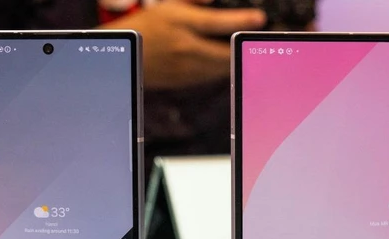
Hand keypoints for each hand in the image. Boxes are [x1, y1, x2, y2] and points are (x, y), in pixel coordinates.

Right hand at [101, 0, 265, 89]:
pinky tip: (223, 60)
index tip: (260, 19)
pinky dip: (221, 69)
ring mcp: (185, 68)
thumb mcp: (169, 4)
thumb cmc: (149, 26)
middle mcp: (184, 47)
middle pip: (225, 53)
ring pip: (221, 69)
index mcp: (179, 22)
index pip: (215, 21)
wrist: (129, 56)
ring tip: (240, 48)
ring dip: (233, 59)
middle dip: (242, 47)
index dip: (240, 20)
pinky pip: (212, 77)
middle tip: (254, 39)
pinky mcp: (186, 82)